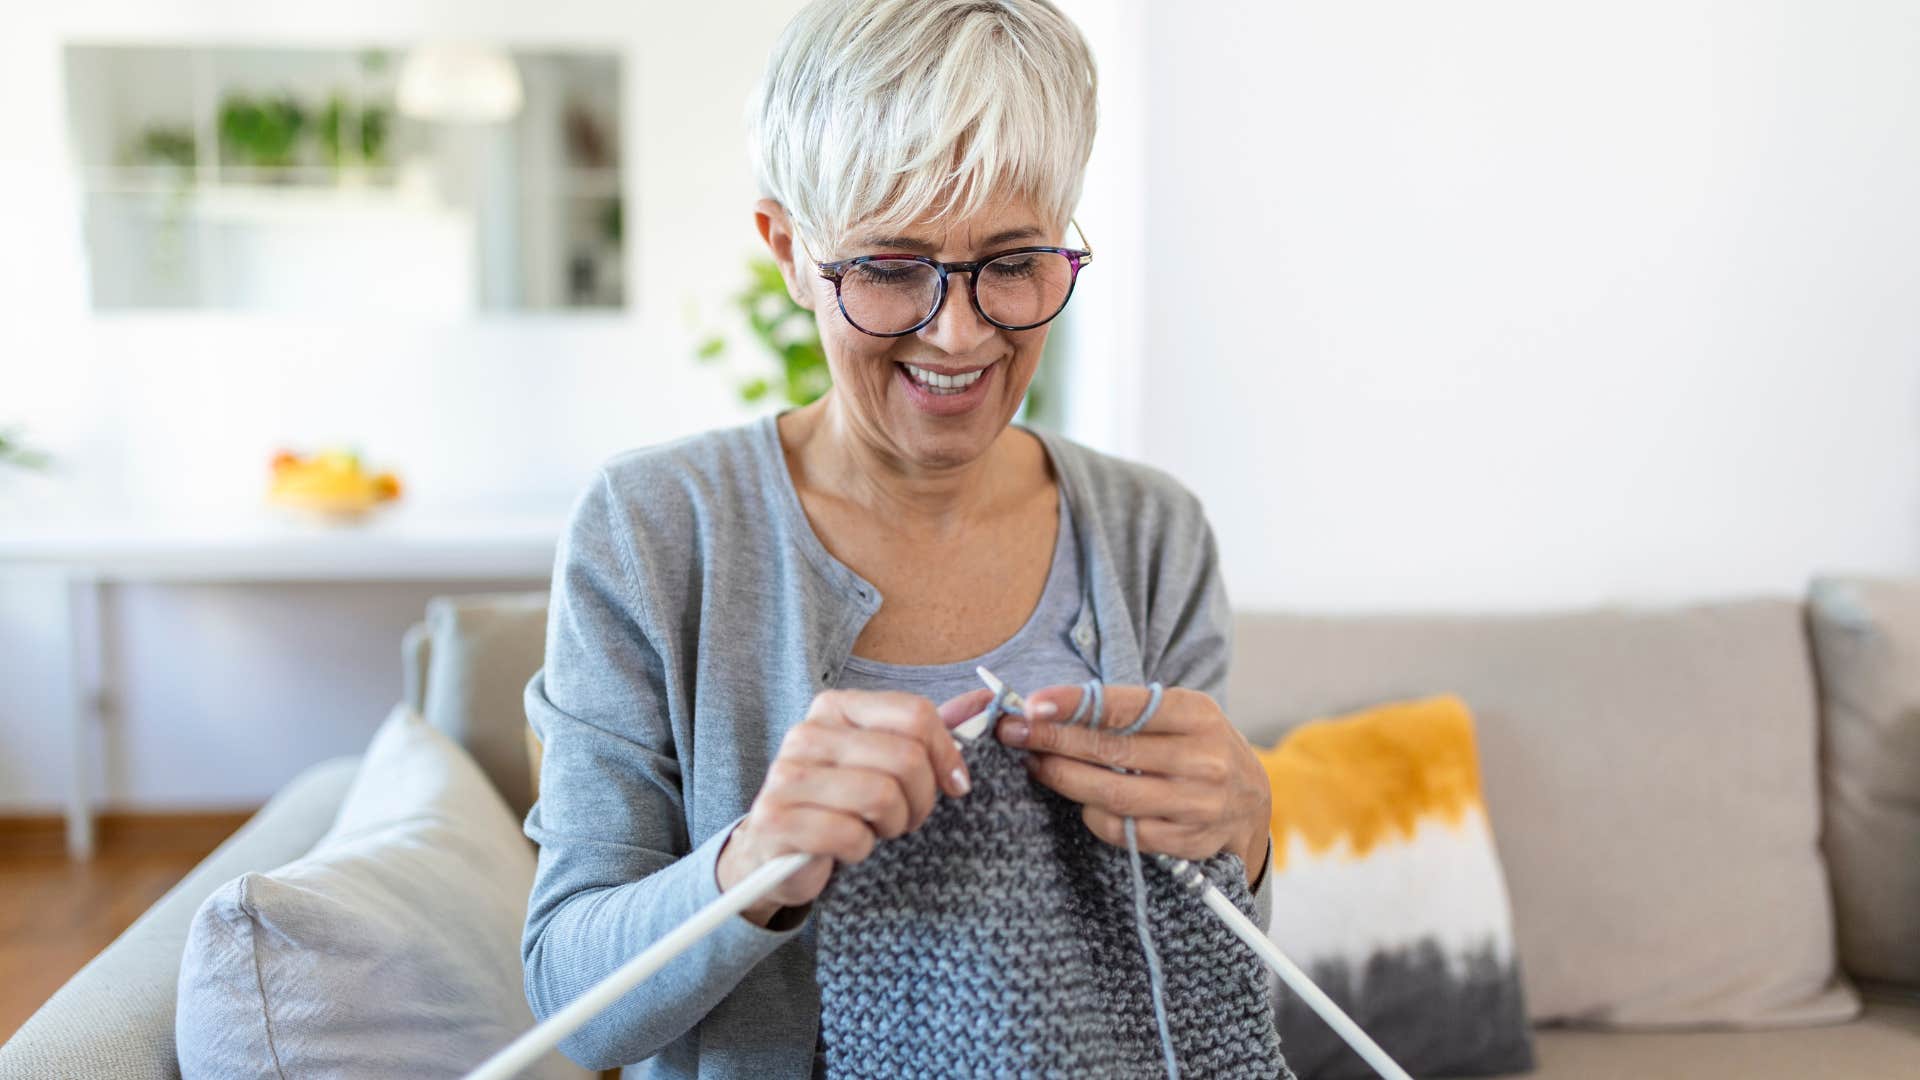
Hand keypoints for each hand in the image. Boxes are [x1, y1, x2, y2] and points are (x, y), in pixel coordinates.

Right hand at [717, 688, 985, 925]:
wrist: (778, 850)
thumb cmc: (841, 802)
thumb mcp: (886, 761)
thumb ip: (929, 732)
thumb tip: (982, 702)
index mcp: (836, 707)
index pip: (915, 714)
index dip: (947, 754)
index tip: (954, 785)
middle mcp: (807, 733)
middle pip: (905, 757)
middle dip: (922, 799)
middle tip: (907, 817)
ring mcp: (786, 775)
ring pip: (882, 796)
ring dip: (892, 825)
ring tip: (874, 829)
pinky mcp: (775, 819)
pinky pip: (849, 834)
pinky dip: (860, 849)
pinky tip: (845, 847)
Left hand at [1000, 684, 1271, 885]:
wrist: (1251, 801)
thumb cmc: (1198, 747)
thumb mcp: (1178, 714)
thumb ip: (1125, 711)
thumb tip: (1049, 708)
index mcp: (1197, 715)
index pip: (1125, 708)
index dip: (1075, 705)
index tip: (1034, 704)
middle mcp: (1203, 760)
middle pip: (1112, 752)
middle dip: (1054, 740)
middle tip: (1013, 732)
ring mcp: (1197, 805)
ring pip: (1112, 795)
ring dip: (1063, 779)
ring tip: (1035, 763)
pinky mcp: (1188, 842)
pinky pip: (1124, 831)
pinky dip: (1093, 815)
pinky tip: (1078, 800)